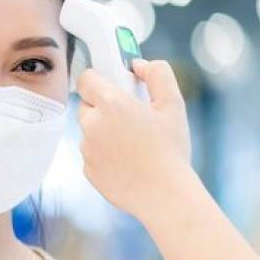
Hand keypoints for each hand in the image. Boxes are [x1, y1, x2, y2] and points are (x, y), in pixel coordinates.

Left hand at [75, 58, 195, 219]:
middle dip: (104, 106)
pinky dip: (104, 153)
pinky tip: (128, 160)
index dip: (98, 78)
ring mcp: (86, 149)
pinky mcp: (87, 170)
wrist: (164, 195)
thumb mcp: (173, 104)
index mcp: (111, 104)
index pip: (86, 79)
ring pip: (90, 131)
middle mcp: (92, 125)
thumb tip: (138, 65)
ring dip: (104, 131)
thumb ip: (157, 74)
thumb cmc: (170, 149)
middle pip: (87, 105)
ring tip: (133, 142)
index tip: (111, 83)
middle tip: (130, 115)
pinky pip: (92, 153)